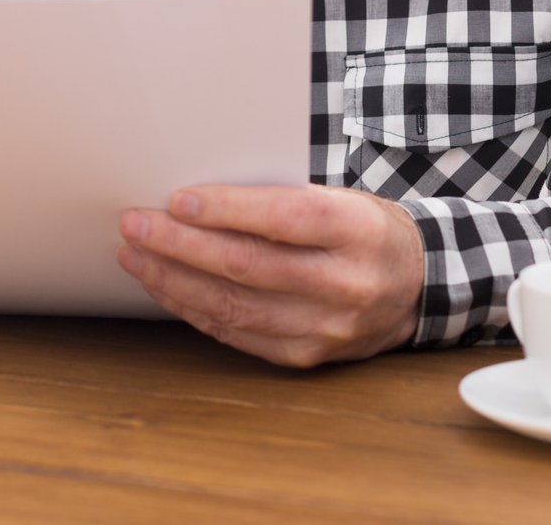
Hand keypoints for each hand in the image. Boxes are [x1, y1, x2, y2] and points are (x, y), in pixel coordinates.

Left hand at [117, 184, 424, 367]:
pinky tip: (166, 287)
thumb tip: (196, 195)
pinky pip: (238, 334)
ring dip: (174, 280)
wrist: (415, 284)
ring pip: (234, 306)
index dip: (227, 210)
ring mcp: (327, 327)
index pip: (284, 219)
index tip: (177, 199)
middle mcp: (345, 283)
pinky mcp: (307, 355)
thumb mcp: (339, 198)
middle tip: (136, 224)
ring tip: (136, 255)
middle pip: (249, 265)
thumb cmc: (361, 228)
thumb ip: (279, 197)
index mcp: (356, 231)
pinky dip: (194, 309)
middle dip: (180, 245)